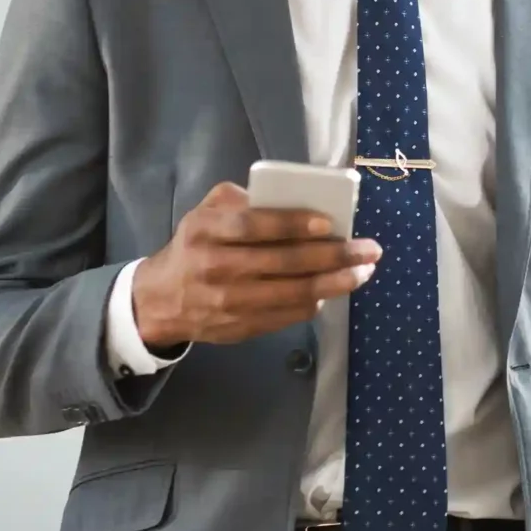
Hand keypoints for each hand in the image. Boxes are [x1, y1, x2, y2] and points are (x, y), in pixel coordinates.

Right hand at [131, 183, 380, 348]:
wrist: (161, 300)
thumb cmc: (194, 246)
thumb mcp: (205, 213)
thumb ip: (241, 202)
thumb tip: (293, 202)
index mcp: (206, 232)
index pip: (253, 227)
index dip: (293, 224)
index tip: (328, 223)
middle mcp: (216, 268)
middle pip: (283, 263)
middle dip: (334, 256)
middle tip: (368, 249)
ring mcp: (229, 302)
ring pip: (292, 293)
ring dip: (335, 283)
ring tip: (363, 271)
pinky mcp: (241, 327)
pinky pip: (287, 315)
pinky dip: (314, 302)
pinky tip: (334, 290)